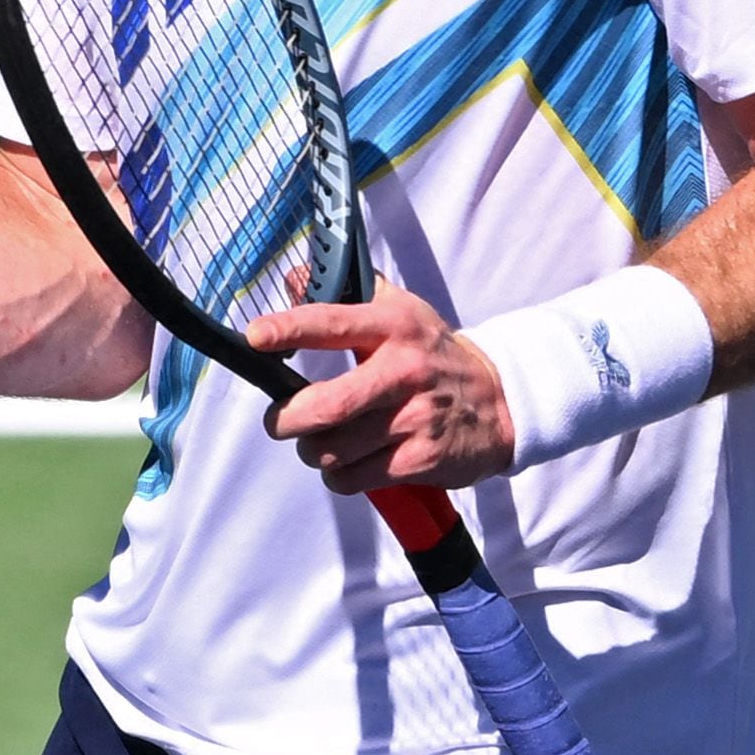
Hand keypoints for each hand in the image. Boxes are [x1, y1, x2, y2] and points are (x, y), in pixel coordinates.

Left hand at [246, 282, 517, 495]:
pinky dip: (340, 476)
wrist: (500, 402)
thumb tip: (295, 275)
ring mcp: (414, 418)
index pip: (333, 324)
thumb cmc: (434, 356)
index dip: (289, 330)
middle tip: (281, 421)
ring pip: (333, 449)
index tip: (255, 337)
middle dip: (287, 420)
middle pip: (326, 405)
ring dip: (314, 451)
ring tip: (322, 443)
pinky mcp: (420, 460)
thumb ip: (351, 292)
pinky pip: (354, 478)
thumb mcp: (402, 312)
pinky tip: (351, 463)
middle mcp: (404, 370)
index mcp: (394, 327)